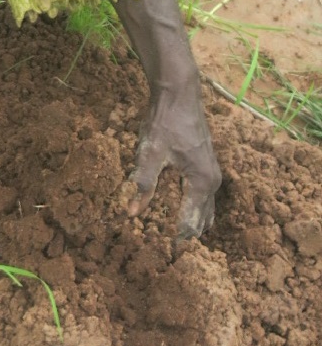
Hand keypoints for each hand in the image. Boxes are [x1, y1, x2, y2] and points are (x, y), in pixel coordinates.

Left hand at [128, 79, 220, 237]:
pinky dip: (194, 206)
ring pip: (206, 207)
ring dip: (193, 221)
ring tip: (176, 237)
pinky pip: (204, 194)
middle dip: (187, 233)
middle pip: (203, 218)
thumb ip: (143, 184)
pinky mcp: (206, 163)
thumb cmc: (165, 121)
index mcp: (202, 182)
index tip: (165, 253)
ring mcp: (212, 171)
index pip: (191, 221)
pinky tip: (182, 210)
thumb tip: (131, 213)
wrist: (179, 93)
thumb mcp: (151, 153)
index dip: (177, 237)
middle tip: (169, 251)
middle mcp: (213, 181)